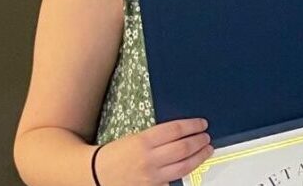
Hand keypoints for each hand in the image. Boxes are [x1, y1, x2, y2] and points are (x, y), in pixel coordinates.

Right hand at [94, 118, 212, 184]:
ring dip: (199, 157)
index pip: (176, 130)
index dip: (193, 126)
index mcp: (144, 141)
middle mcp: (149, 159)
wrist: (95, 174)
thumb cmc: (115, 154)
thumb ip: (159, 136)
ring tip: (207, 149)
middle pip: (183, 148)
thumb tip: (183, 132)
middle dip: (199, 141)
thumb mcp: (136, 138)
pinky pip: (174, 180)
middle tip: (206, 137)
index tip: (202, 123)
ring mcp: (152, 176)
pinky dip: (187, 171)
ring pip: (184, 166)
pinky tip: (193, 165)